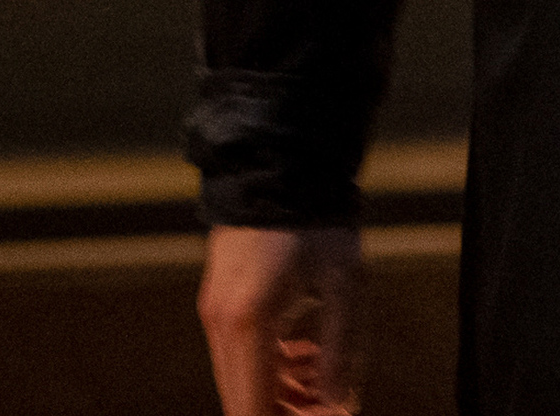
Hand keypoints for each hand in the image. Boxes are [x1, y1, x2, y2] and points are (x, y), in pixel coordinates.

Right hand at [201, 225, 365, 415]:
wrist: (277, 169)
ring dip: (280, 391)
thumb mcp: (344, 284)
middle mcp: (221, 324)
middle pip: (243, 401)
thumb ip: (341, 349)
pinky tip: (303, 353)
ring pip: (240, 380)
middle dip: (286, 412)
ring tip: (323, 378)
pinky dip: (268, 366)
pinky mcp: (218, 304)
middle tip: (329, 406)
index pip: (252, 408)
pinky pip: (238, 354)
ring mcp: (214, 314)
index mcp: (250, 322)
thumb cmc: (316, 223)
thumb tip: (339, 405)